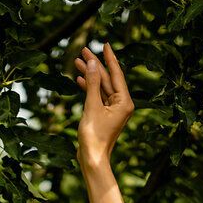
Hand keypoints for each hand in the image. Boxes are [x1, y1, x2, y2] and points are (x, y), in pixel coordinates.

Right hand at [75, 43, 133, 169]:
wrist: (92, 158)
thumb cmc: (94, 136)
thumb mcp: (92, 106)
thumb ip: (93, 83)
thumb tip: (93, 63)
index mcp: (124, 101)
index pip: (117, 74)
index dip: (109, 58)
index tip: (105, 44)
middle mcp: (122, 104)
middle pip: (108, 79)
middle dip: (96, 65)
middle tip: (84, 50)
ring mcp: (113, 109)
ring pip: (101, 86)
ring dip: (90, 75)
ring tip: (77, 61)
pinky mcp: (104, 114)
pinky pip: (97, 96)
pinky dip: (89, 88)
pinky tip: (79, 79)